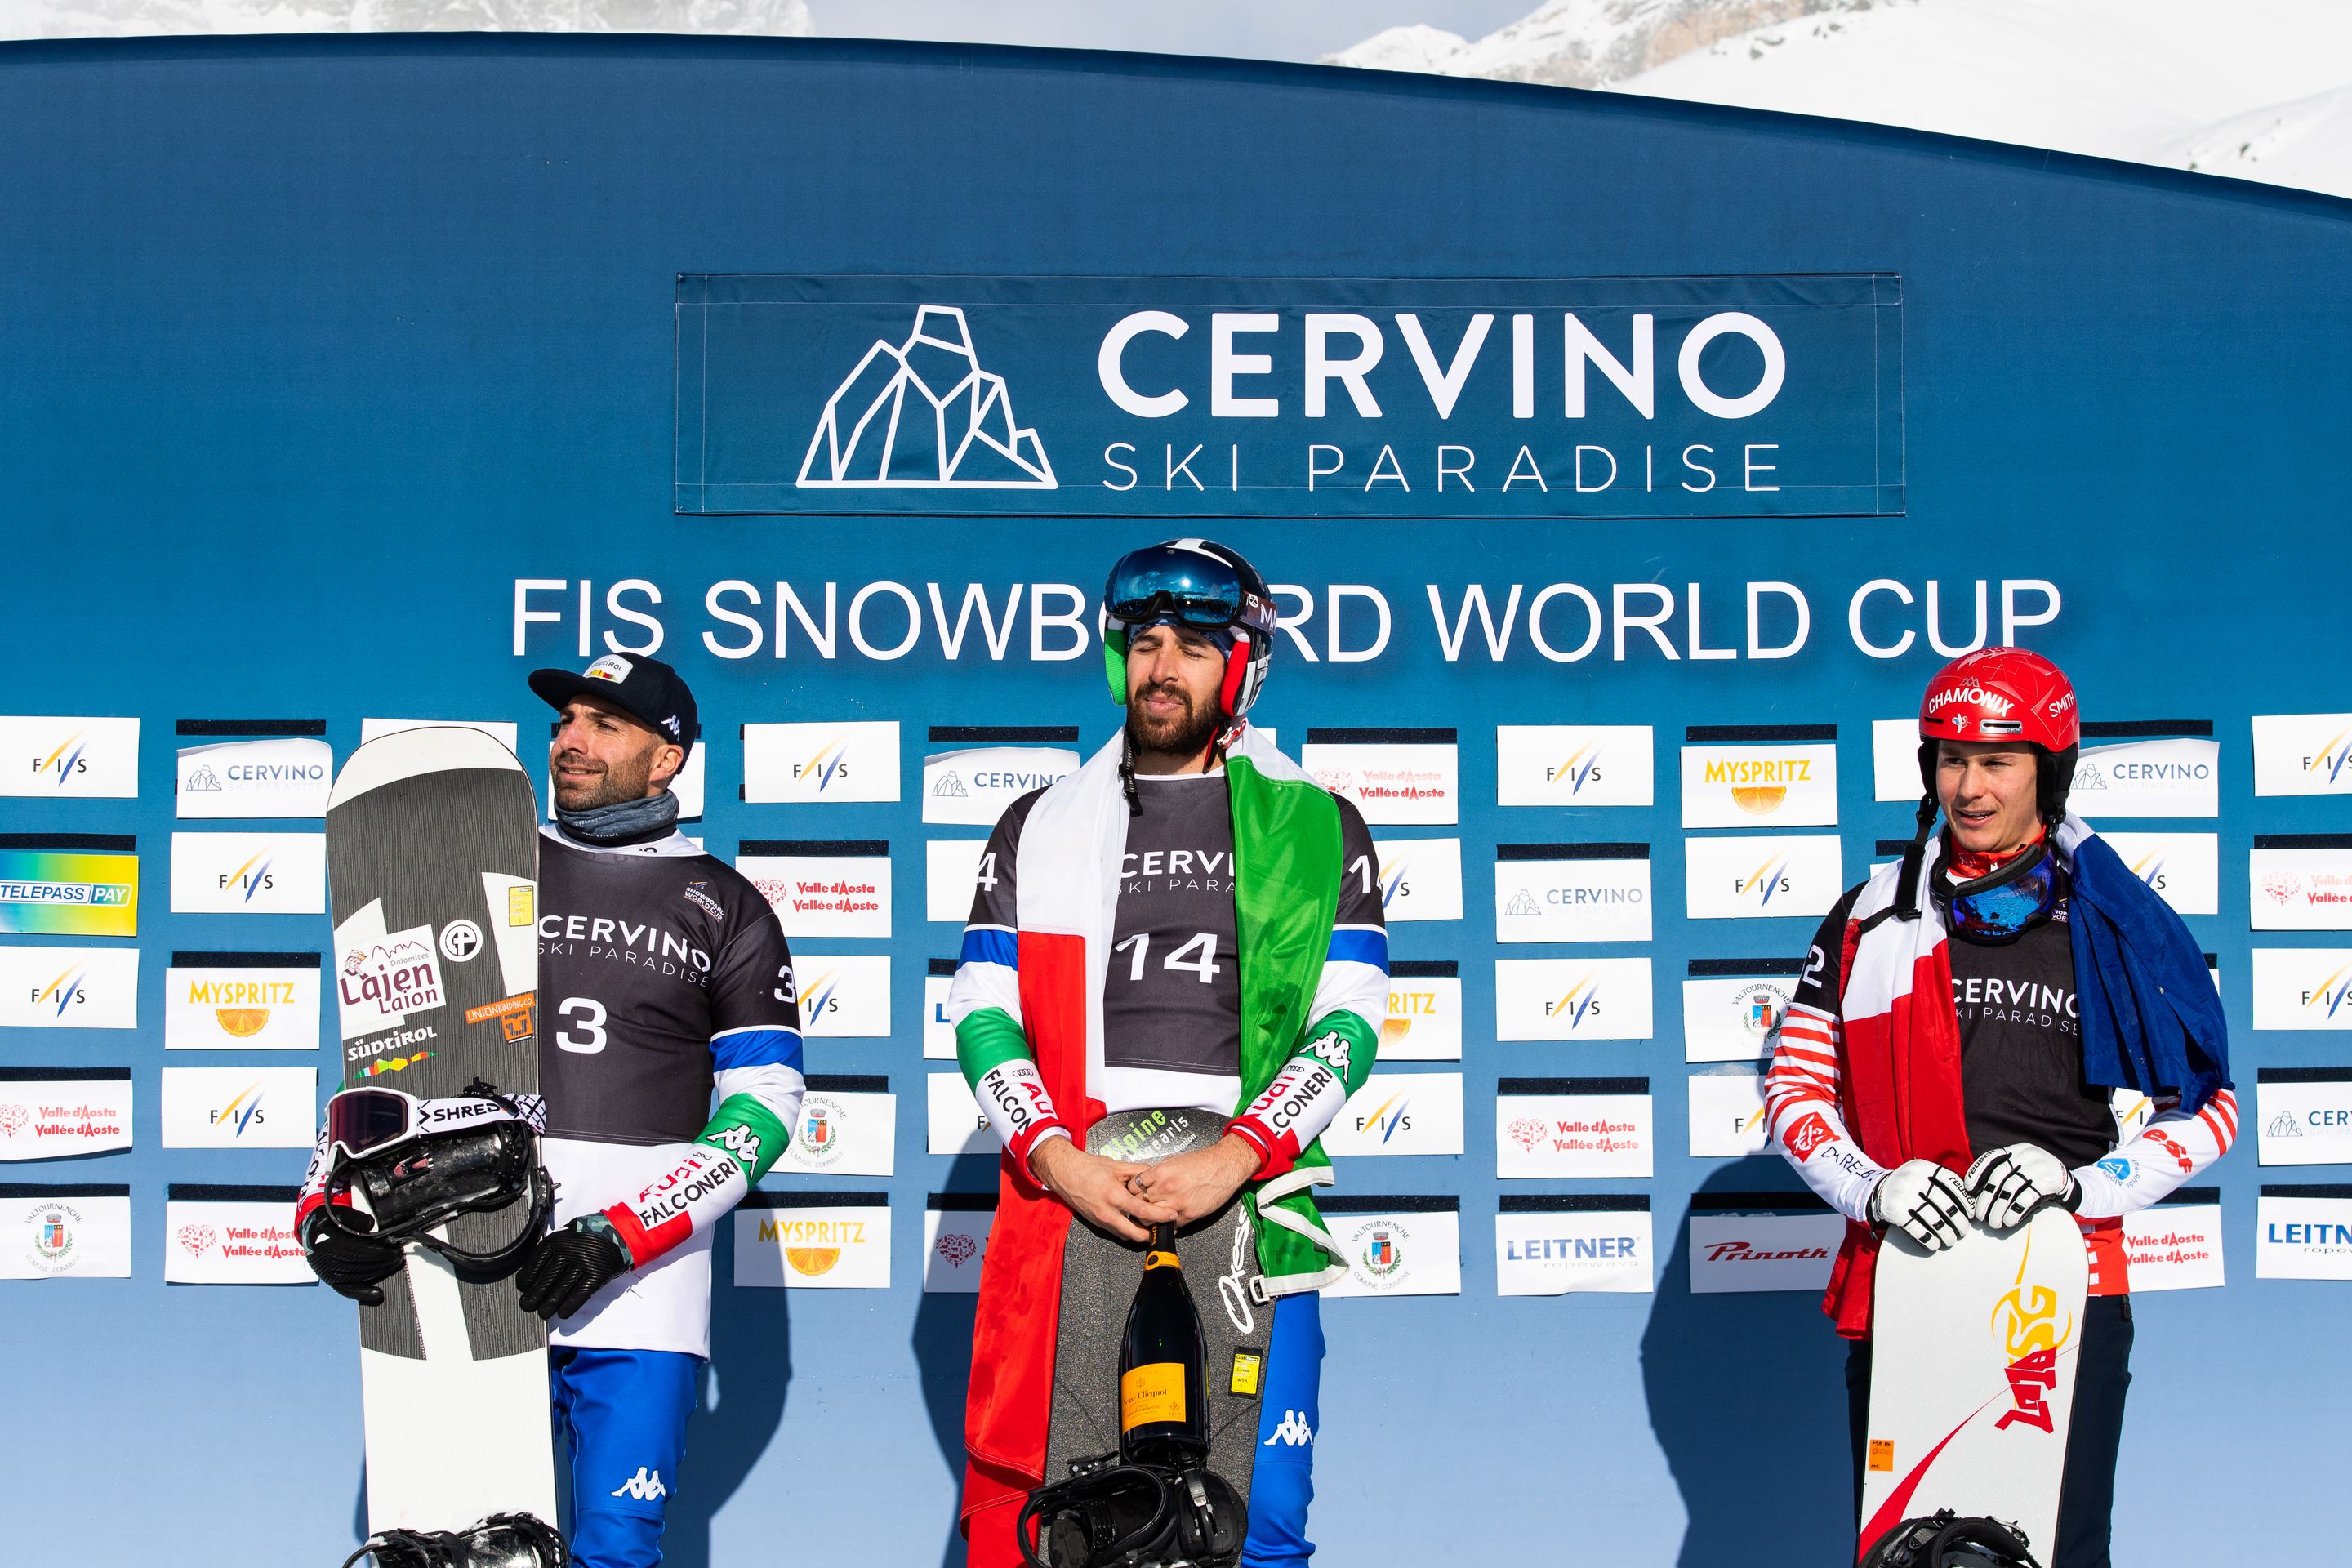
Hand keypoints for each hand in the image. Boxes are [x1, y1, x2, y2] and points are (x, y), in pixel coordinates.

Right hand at [300, 1208, 404, 1304]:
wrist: (312, 1230)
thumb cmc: (329, 1221)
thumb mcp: (340, 1213)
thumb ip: (356, 1219)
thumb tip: (369, 1226)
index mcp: (327, 1242)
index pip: (358, 1250)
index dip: (379, 1252)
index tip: (393, 1251)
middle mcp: (325, 1260)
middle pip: (360, 1264)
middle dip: (383, 1262)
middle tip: (398, 1257)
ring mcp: (326, 1272)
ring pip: (357, 1276)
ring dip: (379, 1273)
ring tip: (394, 1266)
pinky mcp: (329, 1279)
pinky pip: (346, 1289)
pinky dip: (362, 1292)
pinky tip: (377, 1294)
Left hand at [515, 1217, 631, 1320]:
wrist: (620, 1231)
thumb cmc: (590, 1234)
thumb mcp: (567, 1233)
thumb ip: (552, 1249)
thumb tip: (534, 1272)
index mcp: (557, 1240)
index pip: (535, 1263)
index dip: (526, 1279)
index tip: (523, 1288)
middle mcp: (569, 1251)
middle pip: (546, 1279)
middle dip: (534, 1296)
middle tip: (527, 1305)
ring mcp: (584, 1262)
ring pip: (561, 1289)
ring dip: (550, 1305)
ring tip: (543, 1313)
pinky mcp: (598, 1273)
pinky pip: (580, 1293)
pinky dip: (570, 1306)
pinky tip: (563, 1313)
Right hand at [1029, 1137, 1178, 1242]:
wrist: (1064, 1172)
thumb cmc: (1088, 1167)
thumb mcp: (1116, 1165)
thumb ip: (1137, 1172)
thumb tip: (1152, 1175)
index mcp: (1114, 1196)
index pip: (1143, 1211)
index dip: (1160, 1215)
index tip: (1171, 1216)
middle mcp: (1107, 1212)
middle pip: (1135, 1234)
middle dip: (1151, 1234)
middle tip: (1163, 1229)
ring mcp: (1100, 1220)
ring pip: (1125, 1235)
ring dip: (1138, 1233)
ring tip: (1150, 1224)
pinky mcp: (1096, 1222)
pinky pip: (1115, 1230)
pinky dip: (1126, 1228)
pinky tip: (1133, 1221)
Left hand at [1122, 1135, 1260, 1225]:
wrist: (1224, 1166)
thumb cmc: (1202, 1161)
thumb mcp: (1174, 1160)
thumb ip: (1159, 1172)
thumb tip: (1148, 1181)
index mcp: (1161, 1172)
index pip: (1135, 1186)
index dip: (1133, 1191)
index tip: (1134, 1193)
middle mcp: (1166, 1188)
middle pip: (1139, 1203)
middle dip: (1138, 1205)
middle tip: (1140, 1206)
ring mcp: (1177, 1203)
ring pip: (1150, 1217)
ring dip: (1149, 1217)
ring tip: (1152, 1214)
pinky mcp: (1188, 1215)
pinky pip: (1170, 1224)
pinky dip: (1167, 1223)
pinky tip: (1167, 1219)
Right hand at [1870, 1159, 1970, 1251]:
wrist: (1878, 1190)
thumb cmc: (1912, 1186)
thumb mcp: (1924, 1175)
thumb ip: (1943, 1183)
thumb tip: (1971, 1203)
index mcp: (1923, 1167)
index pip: (1951, 1182)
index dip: (1964, 1199)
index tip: (1970, 1213)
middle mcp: (1913, 1179)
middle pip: (1943, 1203)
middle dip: (1957, 1220)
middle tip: (1963, 1231)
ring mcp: (1903, 1195)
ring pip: (1932, 1218)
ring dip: (1945, 1233)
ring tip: (1950, 1240)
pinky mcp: (1894, 1211)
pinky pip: (1916, 1228)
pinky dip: (1927, 1238)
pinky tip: (1934, 1244)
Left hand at [1964, 1143, 2077, 1229]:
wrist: (2067, 1180)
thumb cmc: (2035, 1176)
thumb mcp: (2021, 1167)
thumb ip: (2004, 1173)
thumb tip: (1975, 1192)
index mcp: (2016, 1150)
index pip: (1991, 1157)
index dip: (1977, 1172)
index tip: (1968, 1188)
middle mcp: (2026, 1156)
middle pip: (1998, 1176)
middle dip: (1986, 1197)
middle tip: (1980, 1215)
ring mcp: (2037, 1168)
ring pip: (2010, 1189)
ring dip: (1999, 1208)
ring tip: (1993, 1223)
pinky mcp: (2048, 1183)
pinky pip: (2027, 1198)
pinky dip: (2015, 1211)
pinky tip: (2008, 1221)